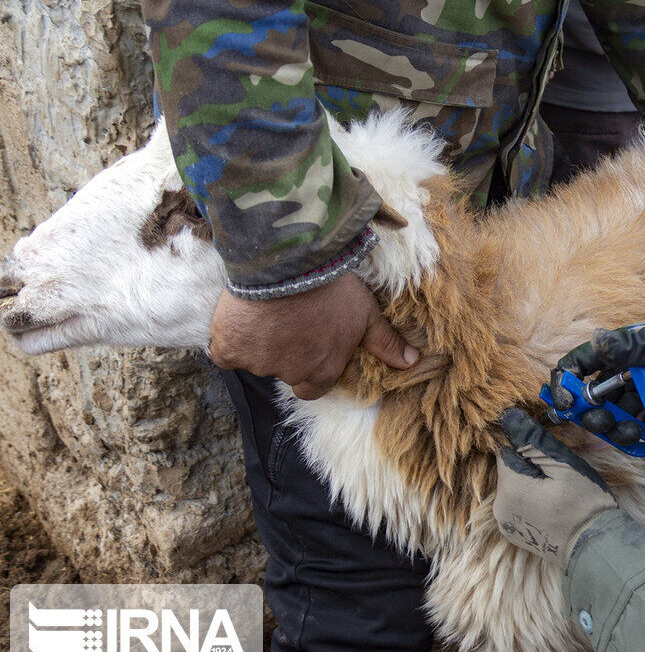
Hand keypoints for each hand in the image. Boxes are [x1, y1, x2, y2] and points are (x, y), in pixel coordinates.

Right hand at [209, 271, 418, 398]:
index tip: (307, 345)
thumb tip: (413, 362)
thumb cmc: (333, 289)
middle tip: (287, 323)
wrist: (289, 264)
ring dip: (257, 341)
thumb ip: (385, 342)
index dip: (310, 369)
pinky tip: (237, 321)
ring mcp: (257, 362)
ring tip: (267, 312)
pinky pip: (223, 353)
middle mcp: (289, 374)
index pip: (313, 388)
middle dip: (283, 353)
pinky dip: (227, 340)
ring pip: (253, 359)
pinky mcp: (228, 347)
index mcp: (322, 372)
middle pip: (283, 372)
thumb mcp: (366, 314)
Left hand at [492, 408, 618, 565]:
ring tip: (559, 487)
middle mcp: (500, 508)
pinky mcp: (517, 535)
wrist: (597, 548)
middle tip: (560, 469)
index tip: (549, 449)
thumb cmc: (584, 504)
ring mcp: (507, 525)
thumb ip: (532, 440)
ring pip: (514, 487)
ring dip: (531, 481)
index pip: (506, 450)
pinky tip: (552, 502)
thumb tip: (508, 416)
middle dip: (531, 463)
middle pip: (509, 470)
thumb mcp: (563, 465)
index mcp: (509, 488)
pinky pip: (518, 506)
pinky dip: (531, 499)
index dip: (526, 443)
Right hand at [552, 304, 644, 438]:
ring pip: (621, 413)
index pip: (583, 363)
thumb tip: (595, 339)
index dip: (568, 383)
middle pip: (598, 396)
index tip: (566, 406)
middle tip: (605, 424)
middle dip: (597, 413)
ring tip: (638, 430)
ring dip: (624, 426)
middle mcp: (631, 367)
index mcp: (625, 347)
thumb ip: (630, 346)